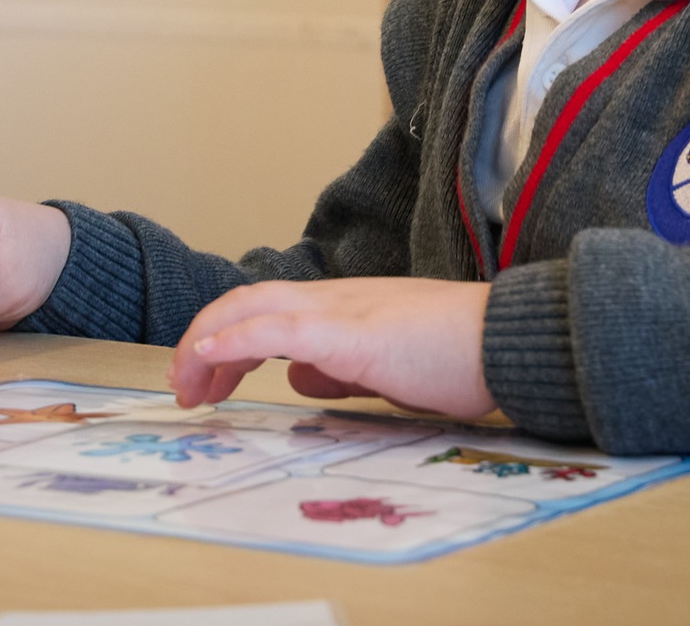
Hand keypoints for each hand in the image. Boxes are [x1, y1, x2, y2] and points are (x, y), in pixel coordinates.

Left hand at [166, 278, 495, 419]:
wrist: (506, 341)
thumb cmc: (461, 357)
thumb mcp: (386, 368)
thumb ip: (340, 371)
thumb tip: (300, 380)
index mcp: (343, 308)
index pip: (266, 309)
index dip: (226, 340)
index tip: (206, 383)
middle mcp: (334, 299)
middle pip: (246, 301)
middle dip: (201, 342)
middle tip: (183, 390)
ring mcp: (340, 310)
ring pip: (252, 308)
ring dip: (207, 344)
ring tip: (186, 386)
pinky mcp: (350, 332)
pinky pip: (278, 329)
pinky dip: (234, 340)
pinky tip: (208, 360)